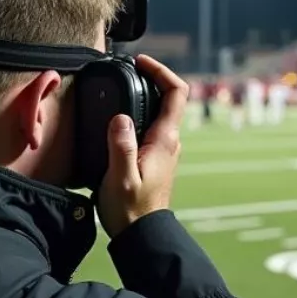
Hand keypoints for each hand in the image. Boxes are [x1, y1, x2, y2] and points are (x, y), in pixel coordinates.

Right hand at [96, 55, 188, 238]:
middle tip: (127, 69)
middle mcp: (169, 141)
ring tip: (121, 86)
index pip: (177, 93)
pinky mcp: (155, 157)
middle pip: (169, 98)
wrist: (141, 235)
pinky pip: (151, 126)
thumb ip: (121, 146)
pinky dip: (139, 112)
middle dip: (151, 78)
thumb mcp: (121, 177)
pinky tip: (119, 116)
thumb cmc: (131, 210)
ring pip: (159, 112)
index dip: (161, 71)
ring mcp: (164, 149)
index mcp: (165, 140)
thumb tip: (120, 117)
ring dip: (144, 95)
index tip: (141, 62)